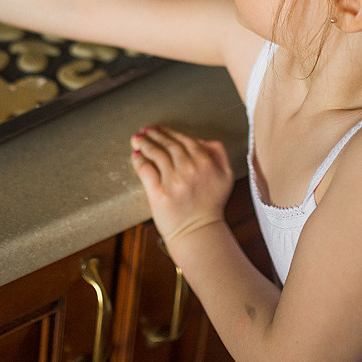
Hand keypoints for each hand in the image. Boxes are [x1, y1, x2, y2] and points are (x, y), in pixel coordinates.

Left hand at [130, 125, 232, 245]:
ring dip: (144, 143)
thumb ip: (218, 153)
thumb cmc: (211, 205)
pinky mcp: (159, 193)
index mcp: (205, 163)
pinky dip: (138, 160)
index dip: (170, 132)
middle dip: (155, 135)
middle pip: (168, 145)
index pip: (184, 140)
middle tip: (146, 130)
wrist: (199, 232)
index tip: (161, 128)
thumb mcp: (226, 176)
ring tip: (137, 139)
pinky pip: (145, 170)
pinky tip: (135, 155)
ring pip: (155, 154)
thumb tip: (200, 140)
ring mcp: (173, 181)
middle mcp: (189, 169)